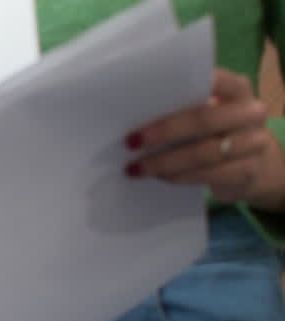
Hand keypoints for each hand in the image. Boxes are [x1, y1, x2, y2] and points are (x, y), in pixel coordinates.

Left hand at [126, 68, 284, 210]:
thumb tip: (137, 112)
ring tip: (136, 167)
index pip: (214, 80)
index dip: (182, 88)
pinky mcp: (247, 170)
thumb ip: (185, 106)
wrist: (252, 165)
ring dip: (164, 161)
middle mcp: (251, 112)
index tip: (148, 96)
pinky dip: (178, 176)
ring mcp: (254, 142)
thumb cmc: (216, 133)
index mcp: (237, 89)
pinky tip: (159, 176)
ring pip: (203, 152)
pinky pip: (207, 174)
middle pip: (204, 120)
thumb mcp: (207, 113)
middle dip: (164, 131)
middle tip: (131, 141)